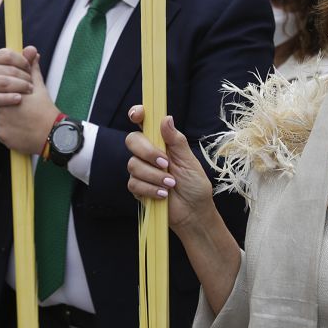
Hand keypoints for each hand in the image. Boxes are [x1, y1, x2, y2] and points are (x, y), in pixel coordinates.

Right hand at [0, 47, 36, 127]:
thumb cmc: (5, 86)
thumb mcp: (15, 73)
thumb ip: (24, 61)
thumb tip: (33, 49)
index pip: (9, 55)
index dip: (22, 62)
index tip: (30, 70)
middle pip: (9, 70)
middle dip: (24, 77)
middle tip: (32, 84)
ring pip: (3, 83)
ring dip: (20, 86)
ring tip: (29, 91)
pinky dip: (9, 98)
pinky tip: (18, 99)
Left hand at [0, 50, 59, 154]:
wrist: (52, 134)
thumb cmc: (46, 110)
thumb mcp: (39, 87)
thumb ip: (32, 69)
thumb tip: (32, 51)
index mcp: (10, 96)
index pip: (2, 92)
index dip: (11, 95)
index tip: (21, 100)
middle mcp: (2, 110)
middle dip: (8, 107)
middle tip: (23, 112)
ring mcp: (1, 125)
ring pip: (0, 120)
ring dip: (8, 120)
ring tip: (23, 120)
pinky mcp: (3, 137)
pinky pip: (2, 132)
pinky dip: (9, 131)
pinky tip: (22, 130)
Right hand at [126, 105, 216, 233]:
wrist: (194, 212)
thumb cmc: (195, 185)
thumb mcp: (189, 160)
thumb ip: (176, 140)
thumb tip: (166, 118)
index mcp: (161, 142)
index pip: (144, 123)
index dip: (137, 114)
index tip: (138, 115)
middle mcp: (148, 154)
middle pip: (132, 140)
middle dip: (147, 152)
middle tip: (165, 163)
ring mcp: (141, 170)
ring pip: (133, 164)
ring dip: (154, 176)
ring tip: (171, 185)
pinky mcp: (137, 188)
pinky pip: (134, 183)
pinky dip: (150, 189)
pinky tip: (163, 195)